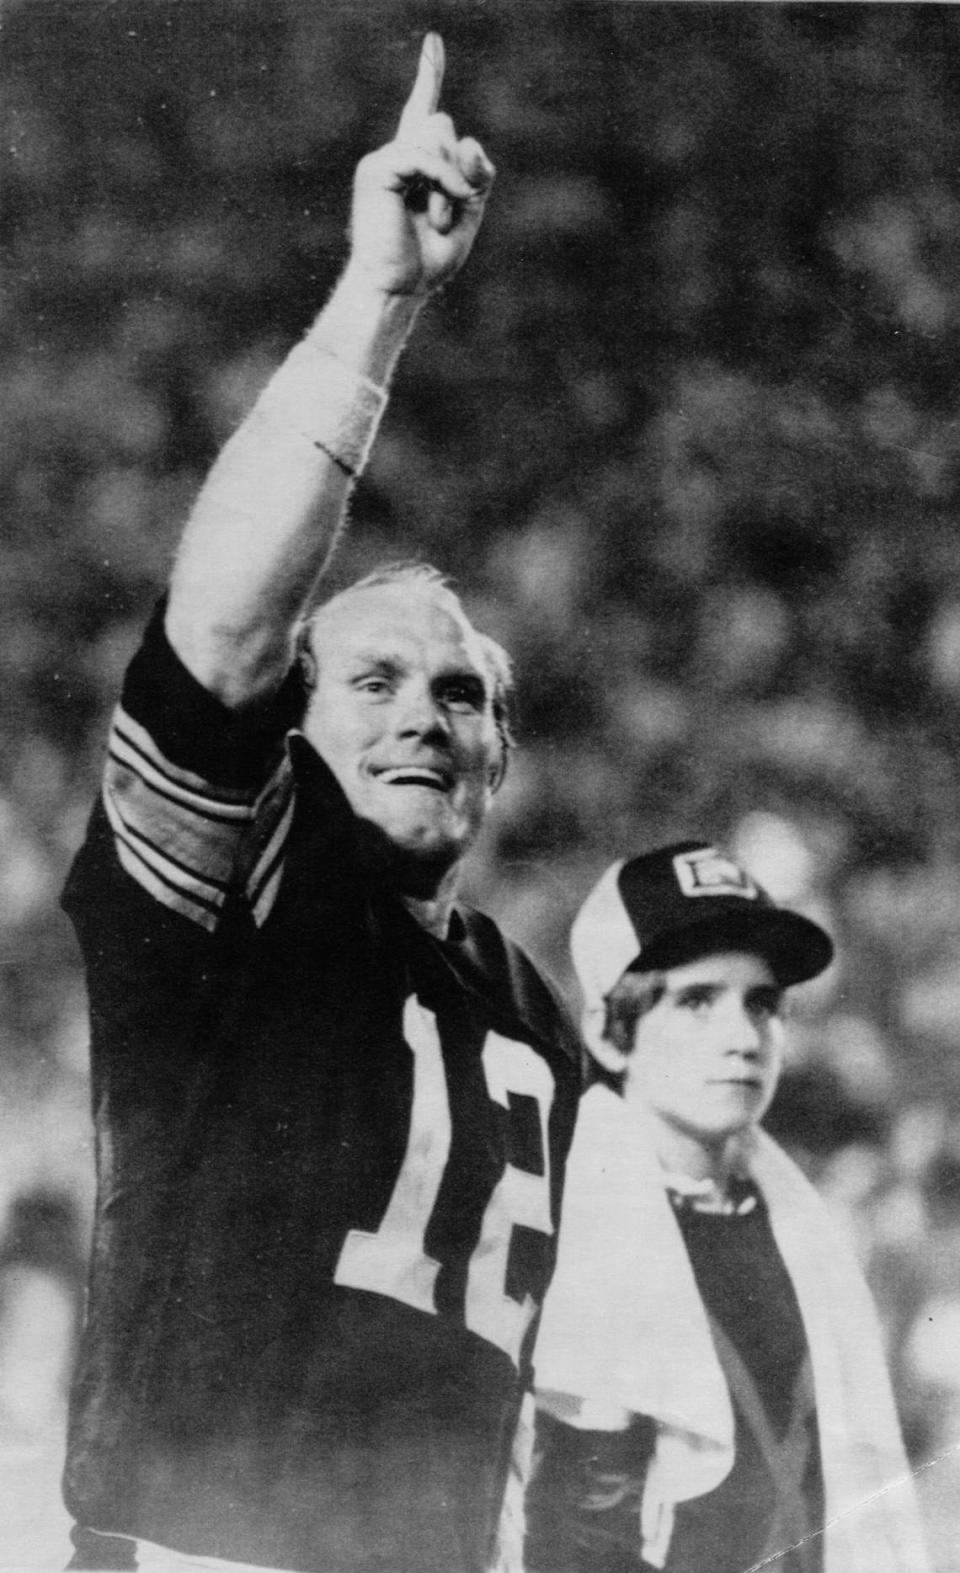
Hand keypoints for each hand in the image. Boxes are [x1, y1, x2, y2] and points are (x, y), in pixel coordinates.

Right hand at [347, 33, 494, 296]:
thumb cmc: (427, 261)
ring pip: (436, 135)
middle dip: (459, 170)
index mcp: (417, 166)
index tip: (434, 42)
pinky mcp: (376, 170)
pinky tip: (447, 204)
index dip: (429, 76)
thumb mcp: (467, 211)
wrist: (396, 290)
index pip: (424, 113)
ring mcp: (384, 161)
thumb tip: (468, 144)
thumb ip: (476, 174)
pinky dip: (442, 179)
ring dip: (451, 183)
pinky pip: (421, 155)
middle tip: (446, 218)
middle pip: (442, 125)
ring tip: (438, 222)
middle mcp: (398, 156)